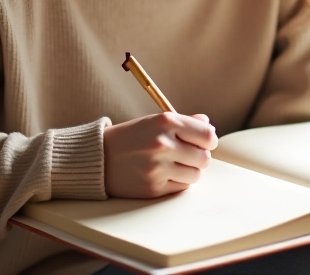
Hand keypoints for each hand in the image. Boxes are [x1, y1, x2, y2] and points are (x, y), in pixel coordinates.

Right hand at [103, 112, 217, 198]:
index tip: (205, 142)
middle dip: (199, 157)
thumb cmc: (131, 137)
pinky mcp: (153, 188)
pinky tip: (164, 174)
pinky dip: (177, 182)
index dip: (209, 140)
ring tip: (174, 165)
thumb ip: (184, 122)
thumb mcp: (155, 121)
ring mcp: (158, 167)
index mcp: (166, 121)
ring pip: (196, 175)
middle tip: (187, 155)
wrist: (99, 157)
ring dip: (189, 171)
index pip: (207, 135)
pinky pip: (182, 187)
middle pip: (204, 157)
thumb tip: (208, 124)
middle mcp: (163, 143)